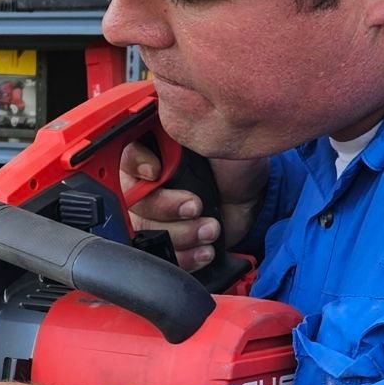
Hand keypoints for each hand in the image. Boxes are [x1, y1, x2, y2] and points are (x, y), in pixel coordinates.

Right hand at [119, 138, 267, 276]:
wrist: (257, 199)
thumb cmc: (236, 164)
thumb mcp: (214, 140)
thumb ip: (185, 134)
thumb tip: (164, 127)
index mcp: (156, 152)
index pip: (126, 157)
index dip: (136, 166)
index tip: (156, 172)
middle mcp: (150, 183)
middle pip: (133, 202)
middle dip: (166, 208)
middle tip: (196, 205)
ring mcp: (158, 214)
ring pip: (146, 231)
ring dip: (181, 235)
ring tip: (211, 229)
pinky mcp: (171, 239)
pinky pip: (162, 254)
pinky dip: (184, 257)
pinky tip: (205, 250)